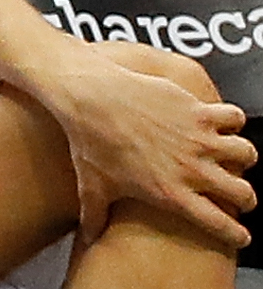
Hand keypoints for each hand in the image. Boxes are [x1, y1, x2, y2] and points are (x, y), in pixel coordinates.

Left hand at [43, 50, 256, 250]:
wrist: (89, 96)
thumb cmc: (90, 139)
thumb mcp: (92, 185)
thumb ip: (95, 217)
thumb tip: (88, 238)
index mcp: (172, 194)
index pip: (222, 226)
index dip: (236, 234)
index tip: (238, 234)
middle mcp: (192, 169)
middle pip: (244, 194)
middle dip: (245, 196)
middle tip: (234, 190)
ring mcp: (198, 138)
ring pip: (247, 154)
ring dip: (241, 155)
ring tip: (228, 153)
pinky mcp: (197, 110)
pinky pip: (234, 117)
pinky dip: (232, 119)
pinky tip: (219, 121)